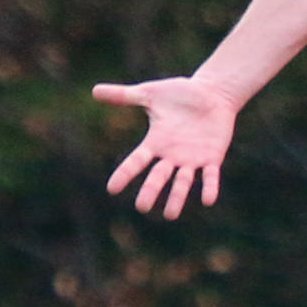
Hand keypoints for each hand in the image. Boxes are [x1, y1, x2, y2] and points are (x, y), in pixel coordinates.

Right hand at [94, 76, 239, 217]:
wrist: (212, 93)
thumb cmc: (180, 94)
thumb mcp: (150, 93)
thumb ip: (124, 95)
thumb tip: (94, 91)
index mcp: (155, 142)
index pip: (136, 161)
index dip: (125, 174)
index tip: (112, 189)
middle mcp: (171, 156)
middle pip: (158, 177)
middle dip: (151, 191)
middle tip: (142, 207)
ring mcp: (192, 159)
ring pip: (182, 182)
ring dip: (177, 197)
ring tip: (170, 215)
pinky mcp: (212, 158)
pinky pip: (210, 176)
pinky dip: (209, 187)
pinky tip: (208, 200)